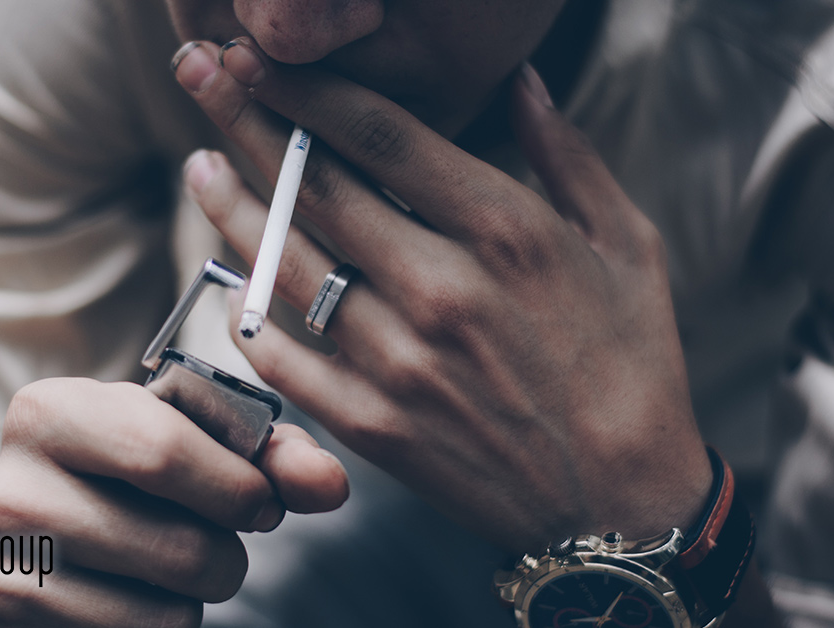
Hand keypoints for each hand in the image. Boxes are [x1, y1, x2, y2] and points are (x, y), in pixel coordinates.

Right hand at [0, 378, 348, 626]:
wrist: (40, 542)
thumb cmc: (128, 477)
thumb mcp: (189, 443)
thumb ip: (269, 455)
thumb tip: (329, 484)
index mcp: (51, 411)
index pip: (163, 453)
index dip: (239, 487)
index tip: (264, 501)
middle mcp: (7, 486)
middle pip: (181, 545)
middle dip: (229, 550)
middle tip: (219, 539)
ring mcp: (4, 568)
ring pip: (170, 608)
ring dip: (197, 594)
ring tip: (168, 563)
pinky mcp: (12, 623)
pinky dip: (163, 624)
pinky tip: (134, 595)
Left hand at [173, 38, 712, 552]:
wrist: (623, 503)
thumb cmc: (634, 367)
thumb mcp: (628, 245)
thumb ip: (567, 155)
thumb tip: (520, 81)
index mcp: (505, 231)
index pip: (379, 132)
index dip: (307, 86)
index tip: (260, 54)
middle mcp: (441, 287)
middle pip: (316, 187)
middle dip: (248, 120)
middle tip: (199, 74)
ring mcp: (399, 361)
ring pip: (287, 265)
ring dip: (233, 208)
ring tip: (200, 167)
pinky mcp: (373, 426)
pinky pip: (287, 359)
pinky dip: (251, 317)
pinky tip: (233, 282)